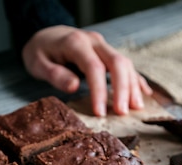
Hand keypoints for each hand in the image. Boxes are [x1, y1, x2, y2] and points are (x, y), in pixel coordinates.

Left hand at [22, 25, 152, 116]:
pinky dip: (135, 79)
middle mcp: (95, 42)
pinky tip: (143, 94)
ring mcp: (104, 46)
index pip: (94, 67)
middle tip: (122, 113)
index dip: (99, 91)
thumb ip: (55, 74)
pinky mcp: (107, 53)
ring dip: (132, 86)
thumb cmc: (41, 51)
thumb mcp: (38, 63)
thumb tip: (74, 87)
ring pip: (125, 64)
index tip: (100, 112)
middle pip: (117, 63)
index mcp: (76, 43)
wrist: (46, 35)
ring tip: (136, 108)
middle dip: (123, 89)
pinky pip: (126, 65)